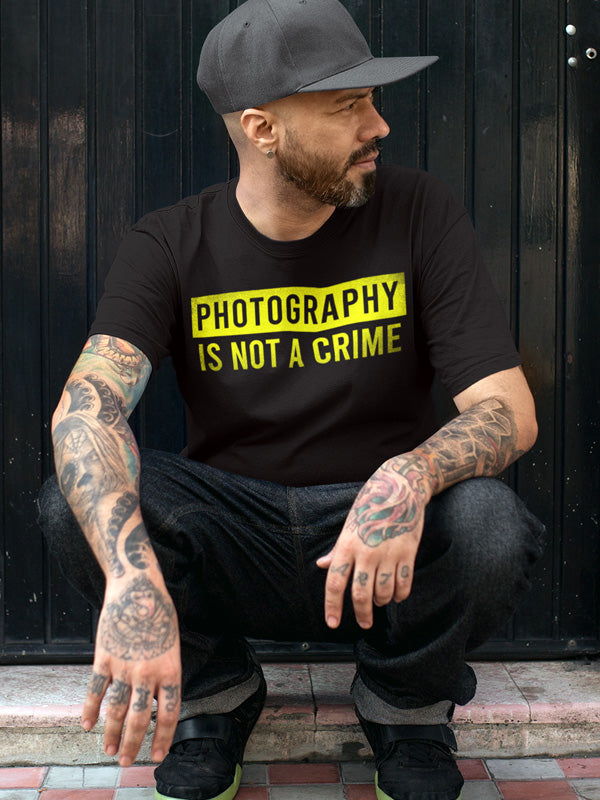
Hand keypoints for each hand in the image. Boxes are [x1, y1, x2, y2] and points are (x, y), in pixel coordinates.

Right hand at [81, 573, 180, 765]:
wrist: (138, 590)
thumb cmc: (159, 615)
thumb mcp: (172, 645)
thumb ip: (164, 674)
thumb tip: (155, 702)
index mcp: (171, 669)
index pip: (170, 713)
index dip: (163, 737)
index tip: (157, 756)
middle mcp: (148, 672)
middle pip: (141, 718)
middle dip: (134, 743)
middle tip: (127, 761)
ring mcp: (125, 666)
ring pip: (117, 710)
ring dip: (112, 733)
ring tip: (109, 750)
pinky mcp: (104, 658)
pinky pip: (96, 691)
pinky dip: (90, 710)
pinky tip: (88, 725)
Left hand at [317, 454, 434, 628]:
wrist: (399, 488)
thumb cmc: (369, 506)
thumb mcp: (349, 526)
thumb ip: (337, 550)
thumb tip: (321, 565)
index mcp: (347, 545)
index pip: (335, 582)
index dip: (332, 606)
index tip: (332, 623)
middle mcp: (366, 552)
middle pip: (360, 594)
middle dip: (362, 614)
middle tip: (364, 623)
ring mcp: (388, 553)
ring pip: (383, 593)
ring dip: (381, 602)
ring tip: (380, 601)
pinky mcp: (407, 553)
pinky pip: (404, 584)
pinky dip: (400, 595)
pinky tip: (397, 595)